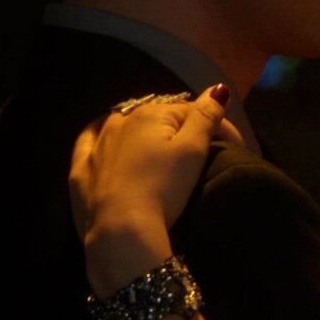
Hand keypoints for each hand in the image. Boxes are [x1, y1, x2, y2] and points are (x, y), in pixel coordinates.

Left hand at [70, 85, 240, 294]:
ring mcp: (97, 145)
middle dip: (183, 127)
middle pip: (159, 116)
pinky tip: (102, 136)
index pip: (193, 111)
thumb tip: (217, 88)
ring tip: (159, 147)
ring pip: (123, 124)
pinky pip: (87, 142)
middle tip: (204, 150)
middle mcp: (121, 121)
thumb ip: (205, 116)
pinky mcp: (80, 171)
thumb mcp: (193, 150)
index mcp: (152, 114)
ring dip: (143, 129)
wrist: (120, 230)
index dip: (220, 126)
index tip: (240, 149)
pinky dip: (98, 136)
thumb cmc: (163, 187)